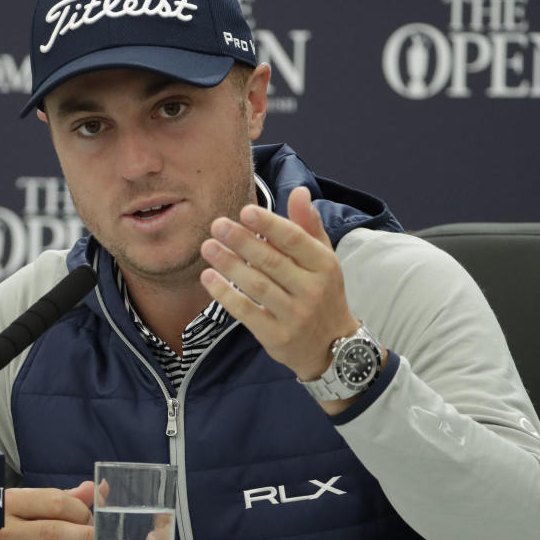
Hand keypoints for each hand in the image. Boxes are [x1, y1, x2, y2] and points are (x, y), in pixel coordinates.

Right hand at [0, 480, 94, 539]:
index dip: (82, 510)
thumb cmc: (5, 513)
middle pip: (54, 533)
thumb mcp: (28, 498)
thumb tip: (96, 488)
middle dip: (85, 539)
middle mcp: (8, 528)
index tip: (95, 519)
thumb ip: (65, 496)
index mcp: (14, 502)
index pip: (55, 502)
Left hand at [199, 186, 360, 381]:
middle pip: (272, 262)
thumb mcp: (323, 259)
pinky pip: (246, 312)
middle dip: (242, 241)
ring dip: (229, 265)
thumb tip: (299, 191)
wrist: (332, 347)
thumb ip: (308, 226)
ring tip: (208, 247)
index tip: (245, 211)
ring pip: (257, 286)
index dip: (269, 224)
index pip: (295, 240)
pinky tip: (209, 277)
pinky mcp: (276, 336)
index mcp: (324, 265)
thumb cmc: (322, 293)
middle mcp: (312, 290)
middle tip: (217, 225)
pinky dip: (225, 294)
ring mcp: (295, 315)